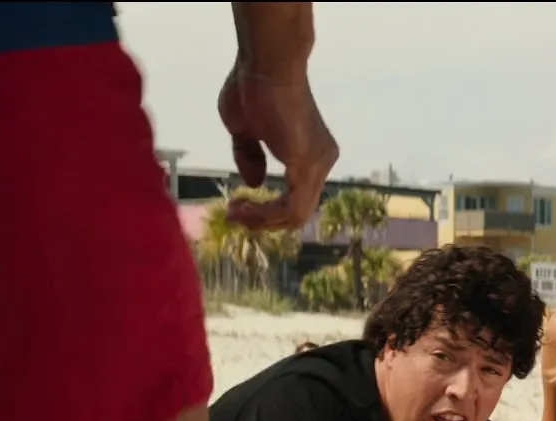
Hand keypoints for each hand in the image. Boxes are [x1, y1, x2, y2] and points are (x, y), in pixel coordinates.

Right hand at [217, 64, 338, 230]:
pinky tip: (243, 206)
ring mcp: (318, 163)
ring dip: (262, 221)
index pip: (296, 198)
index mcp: (310, 153)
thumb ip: (250, 157)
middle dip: (263, 221)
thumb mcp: (244, 130)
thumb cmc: (252, 87)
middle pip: (298, 212)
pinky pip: (292, 207)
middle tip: (233, 214)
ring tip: (235, 212)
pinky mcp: (308, 165)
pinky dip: (266, 214)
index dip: (267, 211)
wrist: (264, 64)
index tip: (236, 207)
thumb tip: (254, 183)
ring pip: (296, 215)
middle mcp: (321, 161)